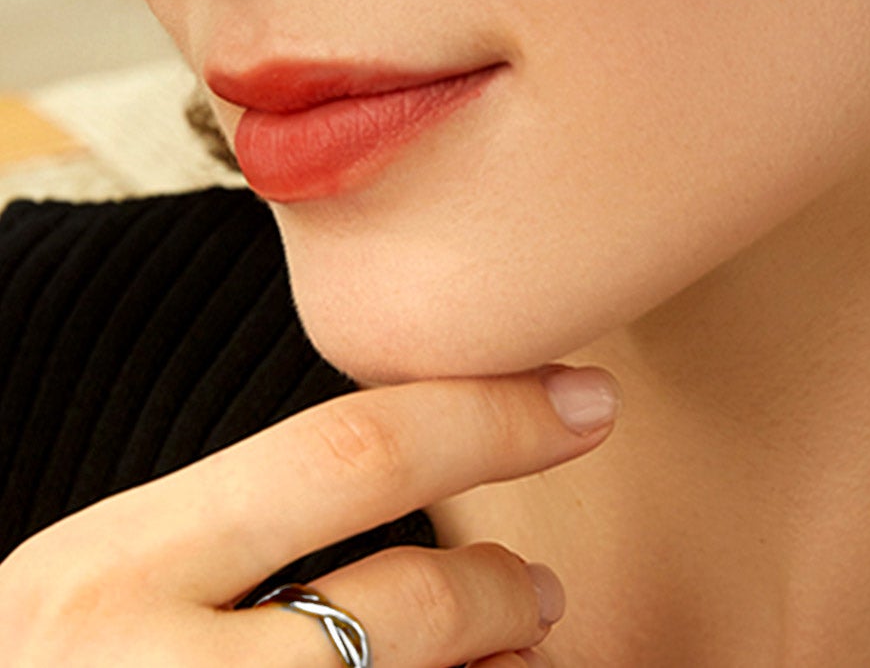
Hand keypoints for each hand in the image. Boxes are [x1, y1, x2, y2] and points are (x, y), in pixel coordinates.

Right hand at [0, 362, 619, 667]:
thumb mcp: (110, 584)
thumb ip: (241, 531)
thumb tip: (437, 458)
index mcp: (115, 568)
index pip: (349, 452)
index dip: (493, 417)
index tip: (589, 399)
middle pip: (403, 609)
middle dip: (503, 588)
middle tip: (540, 591)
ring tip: (509, 658)